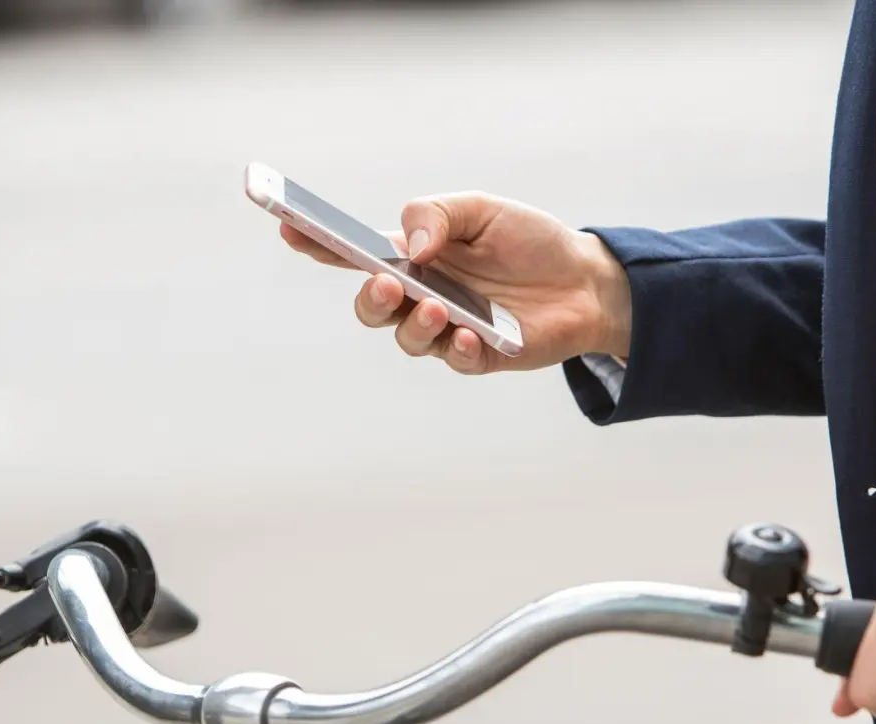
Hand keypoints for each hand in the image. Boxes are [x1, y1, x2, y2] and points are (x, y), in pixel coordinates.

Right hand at [280, 192, 630, 373]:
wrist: (586, 278)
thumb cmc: (529, 240)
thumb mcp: (484, 210)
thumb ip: (440, 215)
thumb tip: (411, 246)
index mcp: (412, 256)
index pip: (354, 253)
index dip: (317, 244)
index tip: (289, 229)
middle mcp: (422, 294)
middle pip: (371, 307)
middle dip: (369, 298)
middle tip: (388, 284)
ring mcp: (448, 328)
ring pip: (407, 338)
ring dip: (415, 325)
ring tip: (439, 309)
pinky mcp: (480, 355)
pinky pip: (456, 360)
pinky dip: (459, 348)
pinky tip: (471, 336)